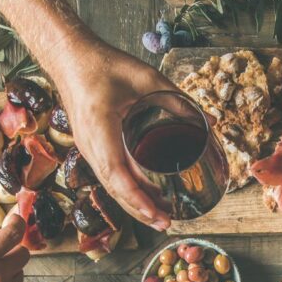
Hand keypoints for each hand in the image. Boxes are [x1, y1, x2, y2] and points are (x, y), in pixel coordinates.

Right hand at [53, 42, 174, 230]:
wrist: (70, 58)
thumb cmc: (104, 65)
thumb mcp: (146, 78)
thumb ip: (178, 99)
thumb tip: (211, 121)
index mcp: (99, 127)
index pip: (116, 172)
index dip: (136, 197)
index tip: (156, 213)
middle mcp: (90, 144)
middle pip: (114, 188)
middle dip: (140, 210)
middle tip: (167, 223)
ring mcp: (89, 148)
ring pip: (111, 186)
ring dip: (134, 205)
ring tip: (160, 219)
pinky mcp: (93, 148)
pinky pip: (110, 176)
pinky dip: (128, 192)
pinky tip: (146, 201)